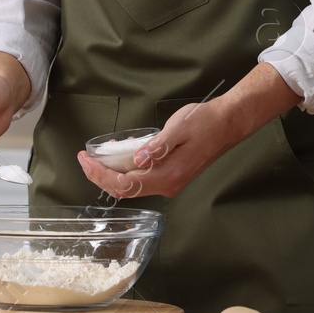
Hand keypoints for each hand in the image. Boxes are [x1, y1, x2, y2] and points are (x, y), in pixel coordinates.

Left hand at [77, 99, 235, 199]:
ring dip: (113, 171)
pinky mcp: (172, 175)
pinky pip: (143, 177)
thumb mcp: (179, 128)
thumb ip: (157, 146)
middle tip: (85, 158)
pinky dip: (127, 167)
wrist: (228, 124)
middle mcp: (167, 184)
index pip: (124, 185)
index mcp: (167, 175)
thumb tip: (137, 158)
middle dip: (100, 175)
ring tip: (99, 154)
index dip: (100, 174)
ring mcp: (170, 182)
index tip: (85, 160)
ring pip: (132, 185)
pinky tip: (124, 150)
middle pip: (124, 189)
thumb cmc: (205, 122)